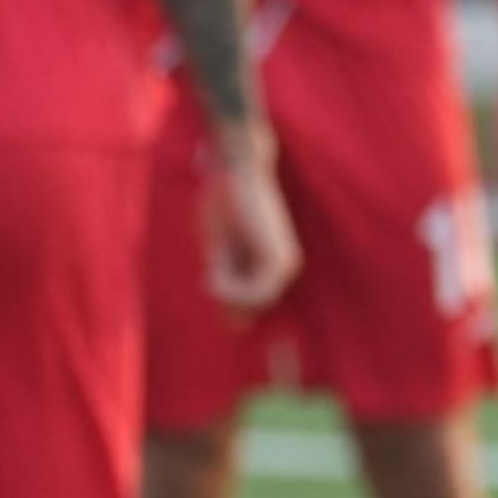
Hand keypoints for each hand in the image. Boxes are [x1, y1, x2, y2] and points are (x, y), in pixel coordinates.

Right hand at [206, 125, 306, 314]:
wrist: (235, 170)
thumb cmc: (223, 201)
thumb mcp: (219, 253)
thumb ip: (229, 288)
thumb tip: (238, 327)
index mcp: (270, 267)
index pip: (246, 307)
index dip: (223, 298)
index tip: (212, 269)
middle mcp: (283, 271)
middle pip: (243, 310)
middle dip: (221, 289)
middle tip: (215, 255)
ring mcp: (285, 268)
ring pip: (246, 305)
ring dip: (222, 284)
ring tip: (218, 252)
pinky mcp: (280, 264)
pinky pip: (250, 295)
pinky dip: (228, 284)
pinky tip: (221, 256)